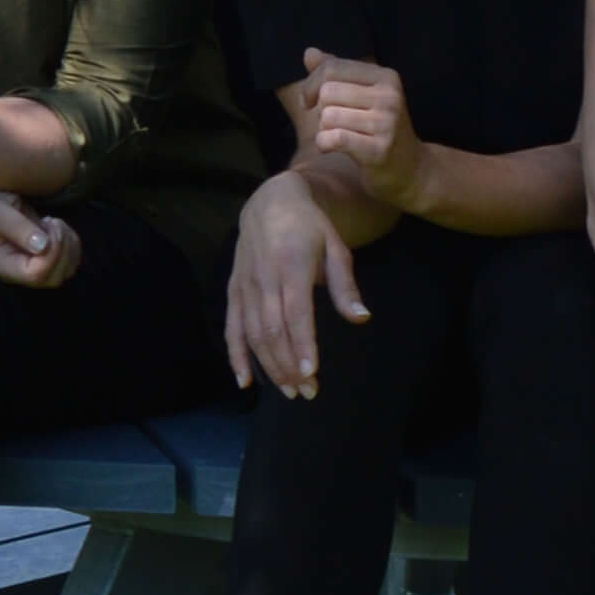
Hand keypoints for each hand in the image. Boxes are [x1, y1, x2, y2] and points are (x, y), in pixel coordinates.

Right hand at [0, 188, 82, 288]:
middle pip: (54, 278)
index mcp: (1, 263)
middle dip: (63, 249)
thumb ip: (15, 226)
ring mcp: (29, 265)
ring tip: (54, 222)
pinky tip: (56, 226)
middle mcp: (16, 270)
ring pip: (65, 271)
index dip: (52, 253)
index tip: (49, 222)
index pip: (36, 274)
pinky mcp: (40, 257)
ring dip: (69, 246)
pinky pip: (67, 260)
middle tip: (53, 221)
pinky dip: (71, 244)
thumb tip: (42, 246)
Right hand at [226, 170, 364, 392]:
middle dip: (289, 365)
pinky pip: (232, 328)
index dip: (302, 345)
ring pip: (253, 334)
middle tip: (307, 392)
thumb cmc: (309, 227)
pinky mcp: (233, 291)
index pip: (296, 313)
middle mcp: (264, 278)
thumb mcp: (335, 247)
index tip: (312, 373)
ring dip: (270, 366)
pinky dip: (236, 356)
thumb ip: (345, 286)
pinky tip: (246, 382)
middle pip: (273, 330)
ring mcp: (245, 286)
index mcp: (292, 266)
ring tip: (289, 391)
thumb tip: (362, 318)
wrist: (269, 202)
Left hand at [297, 50, 426, 214]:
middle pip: (328, 92)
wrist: (410, 169)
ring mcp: (387, 123)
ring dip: (322, 129)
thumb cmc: (379, 128)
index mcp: (386, 77)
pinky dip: (324, 144)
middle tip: (326, 123)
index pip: (332, 68)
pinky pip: (334, 138)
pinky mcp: (379, 150)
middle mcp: (390, 96)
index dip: (311, 85)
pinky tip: (329, 148)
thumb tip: (309, 53)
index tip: (310, 101)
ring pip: (328, 116)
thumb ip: (335, 72)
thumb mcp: (362, 95)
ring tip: (334, 136)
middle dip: (319, 110)